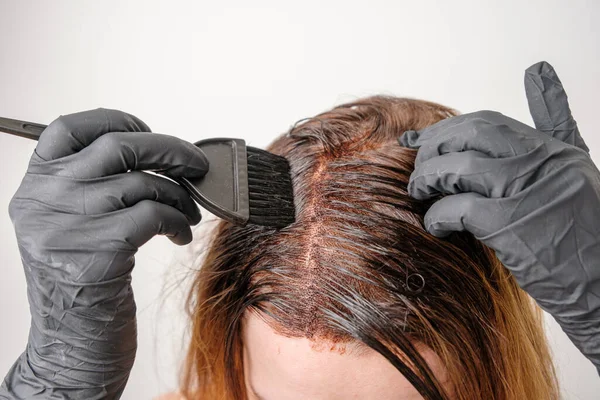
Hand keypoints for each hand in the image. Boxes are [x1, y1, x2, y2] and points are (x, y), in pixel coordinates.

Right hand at [0, 109, 207, 398]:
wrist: (72, 342)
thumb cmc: (82, 281)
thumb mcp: (70, 225)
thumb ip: (95, 186)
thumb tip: (157, 154)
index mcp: (35, 186)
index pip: (68, 129)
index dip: (114, 120)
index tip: (146, 130)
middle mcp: (45, 200)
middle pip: (117, 147)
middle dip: (169, 149)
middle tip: (195, 164)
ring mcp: (70, 225)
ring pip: (143, 182)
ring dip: (180, 195)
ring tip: (189, 213)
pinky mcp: (99, 252)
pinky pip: (155, 214)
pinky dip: (179, 220)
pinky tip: (181, 234)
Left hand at [399, 61, 599, 371]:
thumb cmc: (584, 236)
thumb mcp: (576, 171)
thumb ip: (555, 125)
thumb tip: (538, 70)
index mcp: (555, 150)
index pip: (489, 122)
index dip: (445, 128)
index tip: (413, 138)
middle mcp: (544, 163)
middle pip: (469, 135)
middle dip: (431, 149)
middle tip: (417, 170)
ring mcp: (528, 191)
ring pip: (457, 167)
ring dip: (427, 179)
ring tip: (419, 194)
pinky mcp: (511, 225)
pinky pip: (455, 207)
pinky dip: (436, 215)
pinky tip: (436, 226)